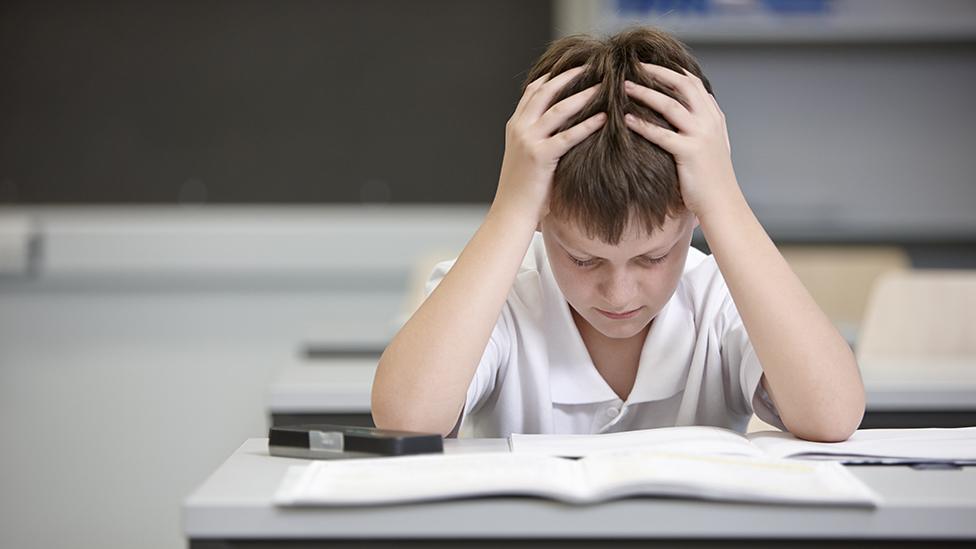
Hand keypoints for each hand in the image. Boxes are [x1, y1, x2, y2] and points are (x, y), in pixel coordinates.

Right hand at [494, 66, 606, 223]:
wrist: (511, 213)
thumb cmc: (523, 189)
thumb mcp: (526, 156)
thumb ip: (539, 137)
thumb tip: (562, 125)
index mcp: (515, 125)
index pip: (533, 90)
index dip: (554, 75)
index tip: (575, 65)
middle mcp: (519, 128)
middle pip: (545, 91)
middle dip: (570, 76)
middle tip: (592, 66)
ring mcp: (528, 141)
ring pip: (558, 109)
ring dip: (583, 95)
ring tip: (604, 85)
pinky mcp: (540, 157)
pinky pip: (568, 136)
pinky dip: (587, 124)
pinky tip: (604, 118)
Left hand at [623, 63, 736, 216]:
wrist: (722, 203)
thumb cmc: (711, 178)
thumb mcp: (711, 145)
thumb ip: (699, 126)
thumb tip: (679, 113)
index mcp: (714, 116)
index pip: (693, 82)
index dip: (671, 70)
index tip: (650, 63)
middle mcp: (709, 121)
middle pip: (682, 85)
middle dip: (657, 72)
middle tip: (634, 65)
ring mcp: (701, 136)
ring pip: (670, 105)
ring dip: (645, 93)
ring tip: (624, 86)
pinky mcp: (690, 153)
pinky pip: (661, 134)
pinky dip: (642, 124)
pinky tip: (625, 119)